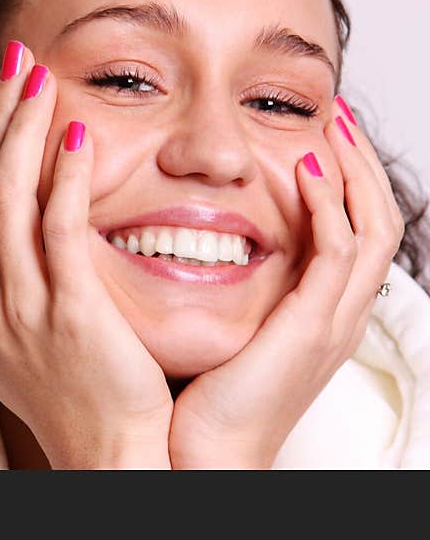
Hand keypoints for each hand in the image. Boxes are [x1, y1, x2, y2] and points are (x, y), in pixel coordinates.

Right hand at [0, 41, 172, 468]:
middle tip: (14, 59)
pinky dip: (63, 177)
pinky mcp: (67, 313)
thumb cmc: (73, 389)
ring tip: (40, 79)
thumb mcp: (20, 328)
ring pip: (7, 196)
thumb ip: (8, 271)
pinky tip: (78, 135)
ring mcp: (16, 307)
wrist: (106, 455)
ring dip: (22, 130)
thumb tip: (16, 217)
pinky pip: (57, 229)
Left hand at [168, 104, 405, 468]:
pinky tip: (303, 170)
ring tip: (330, 124)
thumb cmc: (204, 397)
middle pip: (377, 222)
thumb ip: (228, 287)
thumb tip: (195, 240)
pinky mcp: (310, 329)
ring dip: (353, 171)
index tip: (320, 135)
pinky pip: (336, 255)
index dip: (346, 182)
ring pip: (371, 229)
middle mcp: (337, 314)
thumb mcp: (226, 329)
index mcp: (320, 313)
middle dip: (361, 164)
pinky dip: (327, 208)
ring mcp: (331, 322)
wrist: (203, 457)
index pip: (354, 232)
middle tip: (338, 115)